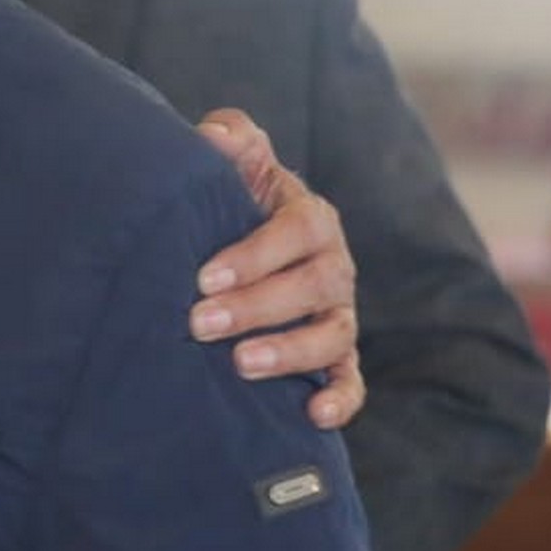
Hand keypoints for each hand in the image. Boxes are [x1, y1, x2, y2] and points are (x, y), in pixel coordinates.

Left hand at [188, 109, 363, 429]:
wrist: (239, 249)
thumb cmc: (235, 204)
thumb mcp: (238, 167)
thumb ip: (232, 140)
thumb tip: (211, 135)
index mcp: (310, 217)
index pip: (298, 231)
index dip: (255, 255)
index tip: (205, 276)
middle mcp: (332, 266)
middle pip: (312, 286)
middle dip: (256, 307)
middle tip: (199, 322)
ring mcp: (338, 313)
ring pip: (333, 335)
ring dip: (290, 352)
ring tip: (241, 365)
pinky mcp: (337, 356)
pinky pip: (351, 379)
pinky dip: (341, 399)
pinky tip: (313, 415)